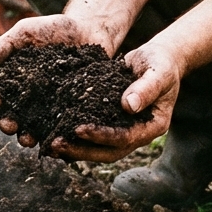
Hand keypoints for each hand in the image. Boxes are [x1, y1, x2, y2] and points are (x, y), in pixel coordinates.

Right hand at [0, 14, 110, 146]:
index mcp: (13, 80)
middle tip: (10, 126)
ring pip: (34, 128)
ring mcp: (49, 107)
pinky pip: (61, 128)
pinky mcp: (69, 112)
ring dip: (27, 136)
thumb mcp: (28, 31)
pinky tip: (56, 141)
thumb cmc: (54, 29)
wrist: (89, 31)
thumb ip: (6, 44)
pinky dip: (57, 137)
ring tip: (29, 140)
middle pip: (13, 115)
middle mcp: (28, 98)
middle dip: (8, 123)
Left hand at [49, 40, 183, 162]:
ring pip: (98, 149)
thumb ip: (146, 87)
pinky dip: (75, 138)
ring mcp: (125, 132)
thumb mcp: (158, 72)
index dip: (102, 136)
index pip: (125, 138)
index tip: (79, 128)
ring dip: (75, 149)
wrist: (157, 59)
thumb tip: (128, 106)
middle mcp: (139, 134)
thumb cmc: (161, 63)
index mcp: (153, 126)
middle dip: (81, 151)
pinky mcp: (111, 123)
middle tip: (56, 144)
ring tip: (50, 145)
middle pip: (109, 152)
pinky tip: (54, 133)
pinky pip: (93, 137)